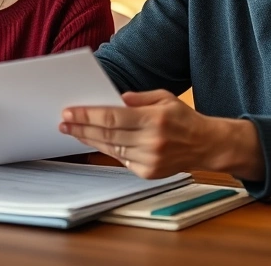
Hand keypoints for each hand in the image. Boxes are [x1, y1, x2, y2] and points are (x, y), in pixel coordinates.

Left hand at [59, 90, 263, 180]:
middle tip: (63, 122)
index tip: (69, 112)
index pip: (112, 117)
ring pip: (111, 149)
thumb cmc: (182, 118)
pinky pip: (121, 159)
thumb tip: (114, 98)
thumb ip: (137, 98)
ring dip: (89, 139)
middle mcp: (152, 142)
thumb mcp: (163, 98)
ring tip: (73, 131)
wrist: (206, 145)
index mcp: (154, 119)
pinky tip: (95, 141)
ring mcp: (150, 159)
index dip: (87, 115)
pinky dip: (107, 150)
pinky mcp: (148, 173)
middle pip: (107, 135)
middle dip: (81, 127)